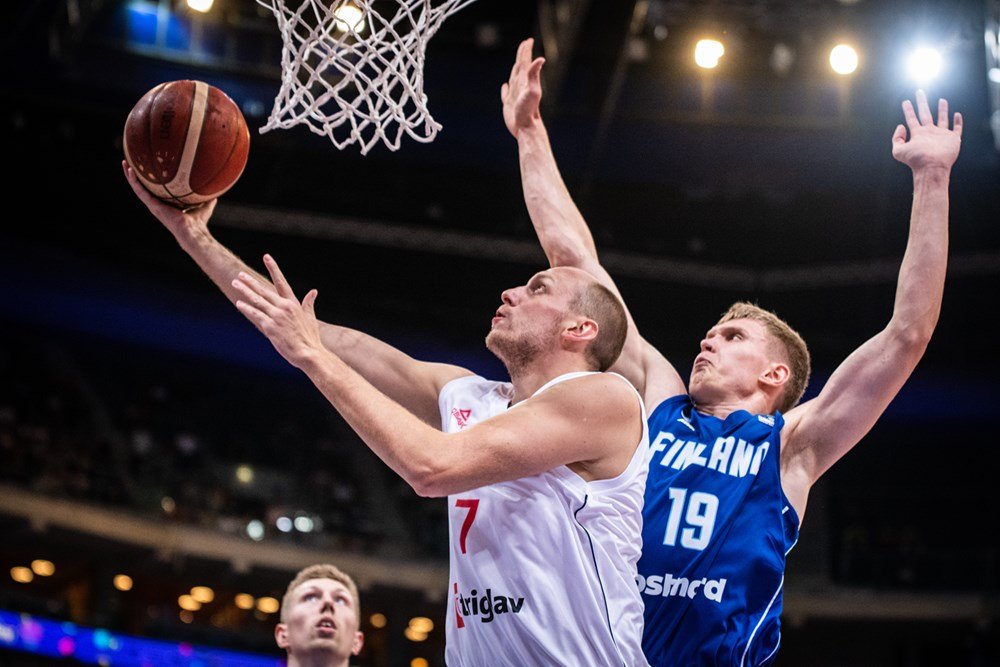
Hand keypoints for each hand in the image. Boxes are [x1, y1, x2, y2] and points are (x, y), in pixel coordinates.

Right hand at [122, 159, 216, 237]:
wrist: (193, 231)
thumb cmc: (198, 222)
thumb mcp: (204, 205)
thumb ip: (208, 198)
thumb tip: (216, 190)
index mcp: (166, 203)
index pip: (156, 190)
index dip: (151, 181)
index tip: (147, 171)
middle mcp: (157, 204)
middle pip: (144, 187)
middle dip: (136, 176)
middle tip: (130, 163)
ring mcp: (153, 205)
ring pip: (138, 188)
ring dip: (130, 176)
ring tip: (124, 163)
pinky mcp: (153, 206)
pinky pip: (140, 191)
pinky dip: (134, 181)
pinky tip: (130, 171)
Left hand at [232, 254, 324, 369]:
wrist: (309, 353)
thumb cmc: (310, 338)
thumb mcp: (311, 318)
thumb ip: (309, 303)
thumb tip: (313, 291)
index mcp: (293, 303)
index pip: (281, 282)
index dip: (273, 268)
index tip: (267, 257)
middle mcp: (284, 307)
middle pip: (264, 290)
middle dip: (250, 282)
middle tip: (240, 275)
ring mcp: (276, 316)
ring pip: (257, 300)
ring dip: (245, 291)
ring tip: (235, 284)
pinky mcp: (270, 327)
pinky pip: (255, 314)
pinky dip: (246, 308)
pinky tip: (239, 303)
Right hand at [501, 38, 544, 137]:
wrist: (527, 128)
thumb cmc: (529, 111)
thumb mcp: (532, 91)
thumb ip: (534, 75)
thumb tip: (541, 58)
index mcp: (524, 81)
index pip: (525, 62)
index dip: (526, 51)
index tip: (529, 40)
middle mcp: (520, 86)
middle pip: (520, 67)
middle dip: (522, 55)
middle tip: (524, 44)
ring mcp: (515, 95)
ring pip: (513, 78)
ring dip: (514, 69)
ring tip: (516, 63)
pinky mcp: (509, 105)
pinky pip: (506, 94)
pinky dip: (505, 88)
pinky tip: (505, 86)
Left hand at [892, 90, 961, 171]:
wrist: (931, 167)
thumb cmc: (915, 160)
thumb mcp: (898, 151)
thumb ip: (897, 138)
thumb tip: (901, 125)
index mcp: (917, 135)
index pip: (911, 119)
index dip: (908, 110)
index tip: (905, 101)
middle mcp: (929, 133)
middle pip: (925, 114)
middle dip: (922, 103)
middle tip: (920, 92)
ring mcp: (941, 136)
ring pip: (942, 119)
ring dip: (942, 110)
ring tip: (942, 100)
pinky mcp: (953, 139)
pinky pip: (957, 128)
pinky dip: (958, 122)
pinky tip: (957, 114)